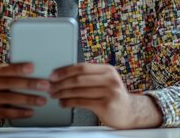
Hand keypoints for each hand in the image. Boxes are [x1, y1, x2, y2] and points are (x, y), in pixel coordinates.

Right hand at [0, 62, 49, 128]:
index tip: (32, 67)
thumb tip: (35, 70)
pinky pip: (8, 113)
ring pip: (11, 99)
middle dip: (30, 84)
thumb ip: (9, 75)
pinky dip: (21, 112)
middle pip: (11, 83)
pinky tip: (31, 112)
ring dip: (29, 100)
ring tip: (42, 100)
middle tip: (45, 85)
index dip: (19, 68)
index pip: (7, 69)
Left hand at [48, 63, 162, 128]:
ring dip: (62, 93)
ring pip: (79, 91)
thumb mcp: (105, 81)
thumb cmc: (112, 96)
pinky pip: (81, 102)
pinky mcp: (106, 105)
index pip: (82, 67)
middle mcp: (110, 79)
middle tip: (50, 86)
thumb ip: (90, 76)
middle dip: (61, 83)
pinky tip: (63, 103)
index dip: (65, 70)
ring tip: (54, 95)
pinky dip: (69, 102)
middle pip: (79, 79)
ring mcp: (109, 92)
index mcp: (108, 70)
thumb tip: (63, 74)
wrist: (129, 113)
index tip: (53, 75)